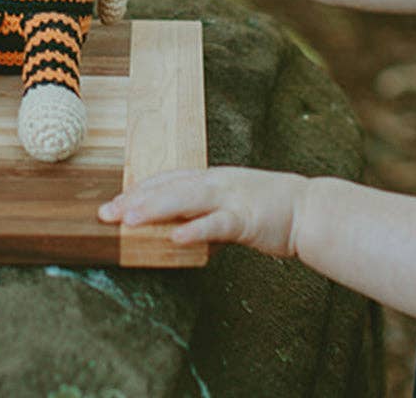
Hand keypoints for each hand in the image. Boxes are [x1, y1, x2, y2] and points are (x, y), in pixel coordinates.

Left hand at [98, 166, 309, 257]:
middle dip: (136, 199)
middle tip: (106, 213)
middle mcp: (217, 182)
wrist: (308, 208)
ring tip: (129, 220)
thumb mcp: (230, 203)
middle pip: (170, 186)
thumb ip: (203, 211)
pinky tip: (175, 237)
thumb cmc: (270, 208)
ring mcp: (232, 198)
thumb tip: (172, 225)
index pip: (168, 179)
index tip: (113, 203)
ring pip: (188, 199)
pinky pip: (218, 224)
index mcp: (212, 178)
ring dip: (156, 208)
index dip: (138, 190)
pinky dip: (196, 230)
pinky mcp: (246, 218)